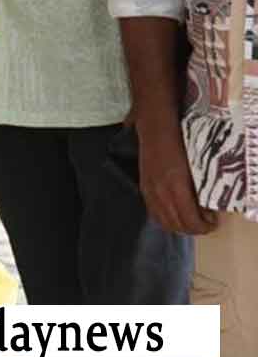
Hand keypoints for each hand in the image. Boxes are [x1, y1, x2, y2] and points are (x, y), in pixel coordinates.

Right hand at [137, 120, 216, 234]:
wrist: (155, 127)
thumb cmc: (179, 142)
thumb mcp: (195, 167)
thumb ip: (198, 190)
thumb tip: (206, 208)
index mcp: (176, 186)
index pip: (189, 220)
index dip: (202, 227)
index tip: (212, 222)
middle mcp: (160, 192)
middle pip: (176, 225)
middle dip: (192, 229)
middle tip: (204, 224)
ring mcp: (149, 190)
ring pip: (163, 222)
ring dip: (178, 226)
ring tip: (190, 220)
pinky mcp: (143, 187)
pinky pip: (153, 213)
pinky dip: (165, 219)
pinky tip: (173, 214)